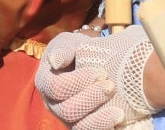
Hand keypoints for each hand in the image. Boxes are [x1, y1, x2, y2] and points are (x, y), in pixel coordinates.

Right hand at [35, 24, 154, 129]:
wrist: (91, 61)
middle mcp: (53, 104)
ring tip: (118, 108)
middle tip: (110, 85)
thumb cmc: (77, 51)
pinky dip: (105, 126)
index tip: (100, 72)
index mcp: (45, 82)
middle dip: (91, 98)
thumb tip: (55, 61)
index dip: (78, 81)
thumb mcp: (69, 44)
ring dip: (100, 117)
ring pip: (80, 126)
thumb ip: (62, 49)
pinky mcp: (82, 126)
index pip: (56, 88)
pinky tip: (119, 116)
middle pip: (68, 110)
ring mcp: (67, 118)